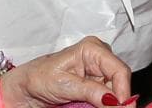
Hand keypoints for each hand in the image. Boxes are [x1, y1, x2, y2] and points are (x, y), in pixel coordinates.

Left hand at [4, 38, 132, 107]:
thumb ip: (91, 91)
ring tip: (90, 106)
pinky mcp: (96, 85)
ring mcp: (99, 72)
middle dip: (118, 99)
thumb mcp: (65, 85)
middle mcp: (99, 58)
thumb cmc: (39, 77)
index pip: (119, 70)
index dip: (124, 91)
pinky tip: (95, 107)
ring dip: (110, 104)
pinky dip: (104, 105)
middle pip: (120, 81)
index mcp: (92, 49)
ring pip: (115, 92)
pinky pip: (107, 98)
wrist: (26, 87)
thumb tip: (113, 100)